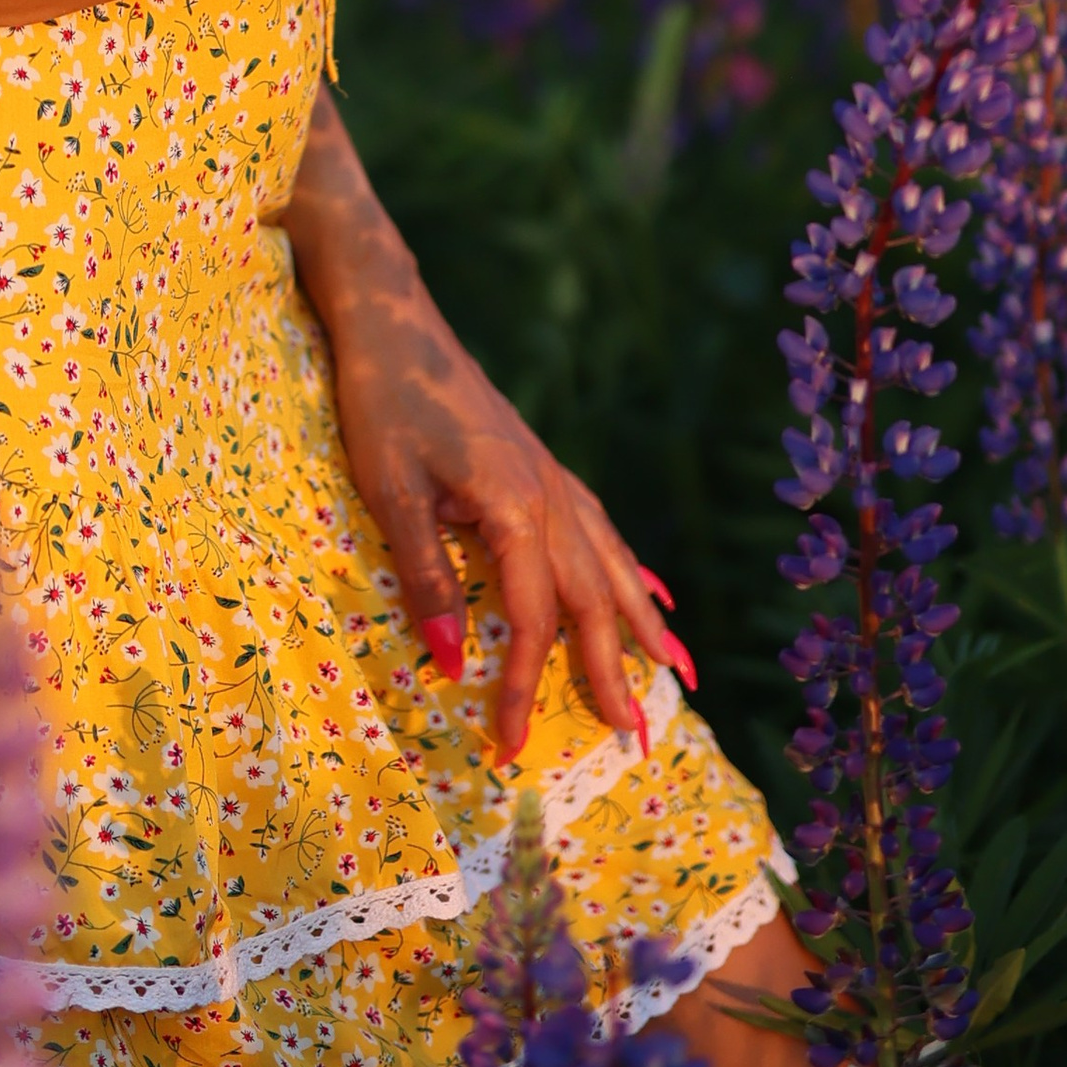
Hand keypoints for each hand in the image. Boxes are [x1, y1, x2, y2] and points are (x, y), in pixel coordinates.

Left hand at [325, 286, 682, 764]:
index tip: (511, 746)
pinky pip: (602, 528)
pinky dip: (630, 567)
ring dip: (643, 624)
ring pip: (611, 564)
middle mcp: (550, 497)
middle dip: (614, 673)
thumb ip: (427, 577)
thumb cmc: (385, 402)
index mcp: (517, 509)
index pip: (531, 620)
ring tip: (681, 674)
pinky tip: (650, 587)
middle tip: (637, 739)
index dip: (522, 687)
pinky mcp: (540, 463)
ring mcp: (551, 477)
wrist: (395, 321)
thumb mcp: (392, 492)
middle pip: (591, 601)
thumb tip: (452, 663)